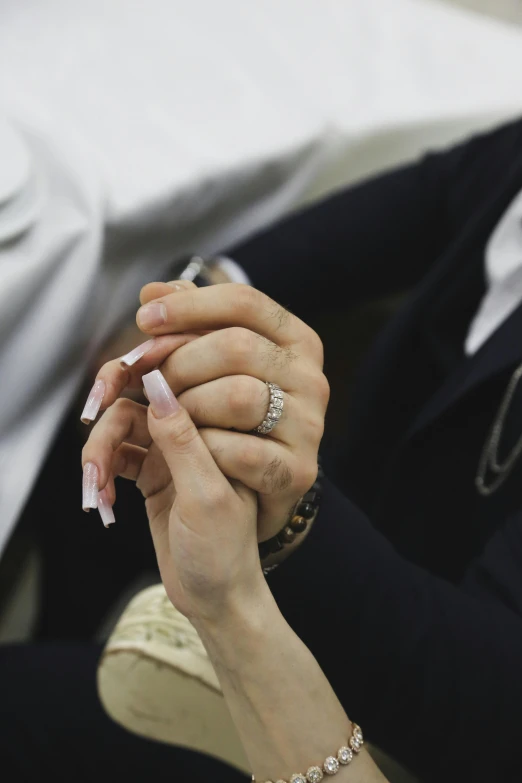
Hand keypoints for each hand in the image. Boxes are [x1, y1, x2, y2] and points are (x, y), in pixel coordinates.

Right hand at [82, 369, 263, 622]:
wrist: (218, 598)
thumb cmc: (225, 552)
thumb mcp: (205, 496)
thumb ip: (182, 441)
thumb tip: (158, 386)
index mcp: (216, 429)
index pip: (172, 386)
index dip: (134, 380)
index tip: (105, 391)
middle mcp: (194, 434)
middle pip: (136, 405)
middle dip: (106, 428)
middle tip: (91, 463)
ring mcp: (171, 454)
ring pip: (121, 433)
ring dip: (100, 458)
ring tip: (96, 493)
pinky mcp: (153, 476)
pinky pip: (117, 460)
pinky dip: (104, 477)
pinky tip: (104, 502)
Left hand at [86, 280, 328, 542]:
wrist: (248, 500)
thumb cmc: (225, 423)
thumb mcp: (209, 368)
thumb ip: (188, 327)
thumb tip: (155, 291)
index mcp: (296, 341)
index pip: (245, 302)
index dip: (189, 306)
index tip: (144, 318)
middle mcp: (312, 379)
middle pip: (237, 347)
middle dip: (178, 360)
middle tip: (144, 376)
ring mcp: (310, 427)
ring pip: (239, 396)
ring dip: (188, 406)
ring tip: (166, 415)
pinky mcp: (298, 472)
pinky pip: (240, 451)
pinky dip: (203, 448)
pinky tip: (189, 448)